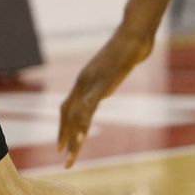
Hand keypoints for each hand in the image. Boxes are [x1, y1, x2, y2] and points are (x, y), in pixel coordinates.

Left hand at [57, 28, 153, 167]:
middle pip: (68, 113)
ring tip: (70, 155)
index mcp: (84, 81)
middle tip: (64, 158)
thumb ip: (104, 81)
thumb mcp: (111, 70)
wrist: (133, 36)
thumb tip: (104, 90)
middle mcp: (83, 83)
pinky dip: (83, 122)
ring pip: (77, 114)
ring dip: (74, 137)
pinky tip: (80, 136)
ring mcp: (91, 83)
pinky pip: (89, 106)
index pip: (68, 108)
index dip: (63, 126)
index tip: (62, 145)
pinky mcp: (101, 83)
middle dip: (65, 136)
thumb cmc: (125, 50)